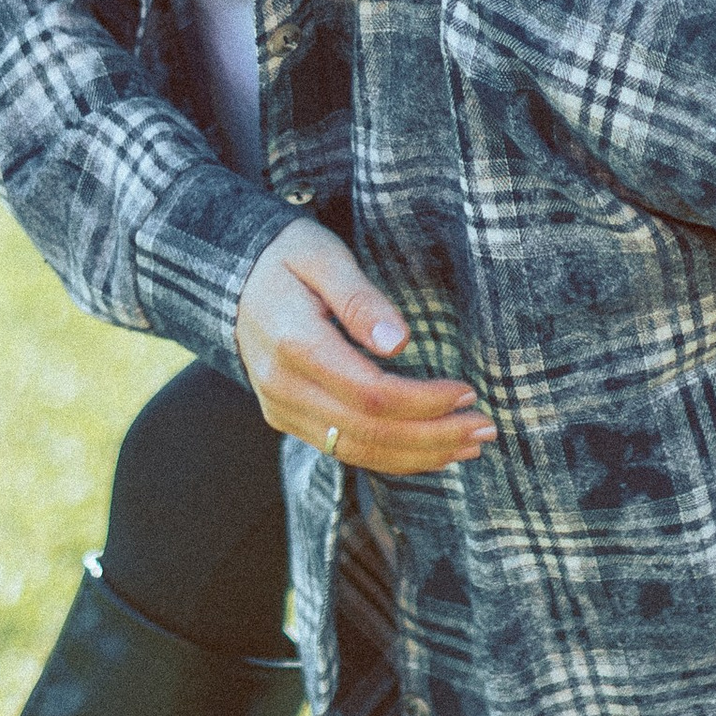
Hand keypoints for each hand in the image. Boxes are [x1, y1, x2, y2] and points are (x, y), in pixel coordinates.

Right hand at [234, 216, 494, 477]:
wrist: (230, 279)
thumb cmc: (284, 258)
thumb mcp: (322, 256)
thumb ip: (359, 298)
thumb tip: (398, 342)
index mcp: (294, 345)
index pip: (370, 393)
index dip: (424, 401)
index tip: (468, 392)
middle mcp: (283, 388)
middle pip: (368, 432)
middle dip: (433, 436)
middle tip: (485, 430)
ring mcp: (281, 409)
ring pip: (357, 451)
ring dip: (418, 456)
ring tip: (469, 448)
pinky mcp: (287, 419)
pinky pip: (343, 450)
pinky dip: (391, 458)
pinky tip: (430, 452)